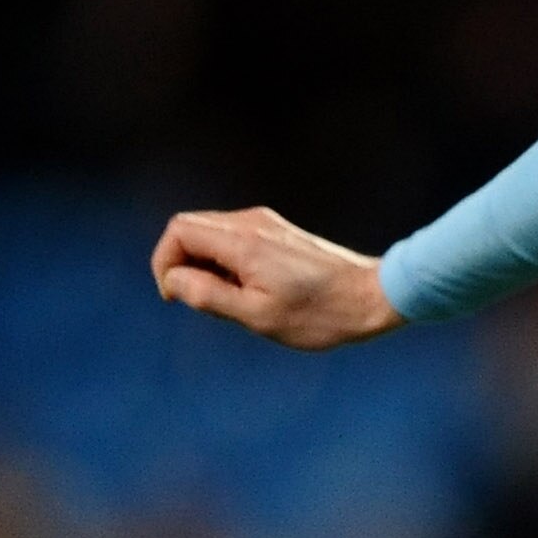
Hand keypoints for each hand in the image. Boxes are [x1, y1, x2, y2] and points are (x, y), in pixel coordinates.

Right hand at [151, 207, 402, 350]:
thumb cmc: (319, 314)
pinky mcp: (279, 231)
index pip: (178, 230)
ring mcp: (267, 223)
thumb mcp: (258, 316)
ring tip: (232, 300)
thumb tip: (173, 280)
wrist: (373, 297)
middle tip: (203, 301)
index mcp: (242, 241)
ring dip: (205, 264)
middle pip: (191, 227)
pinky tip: (250, 291)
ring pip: (212, 232)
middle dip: (183, 263)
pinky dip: (226, 261)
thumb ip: (209, 295)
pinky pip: (234, 238)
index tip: (176, 296)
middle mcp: (252, 222)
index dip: (165, 262)